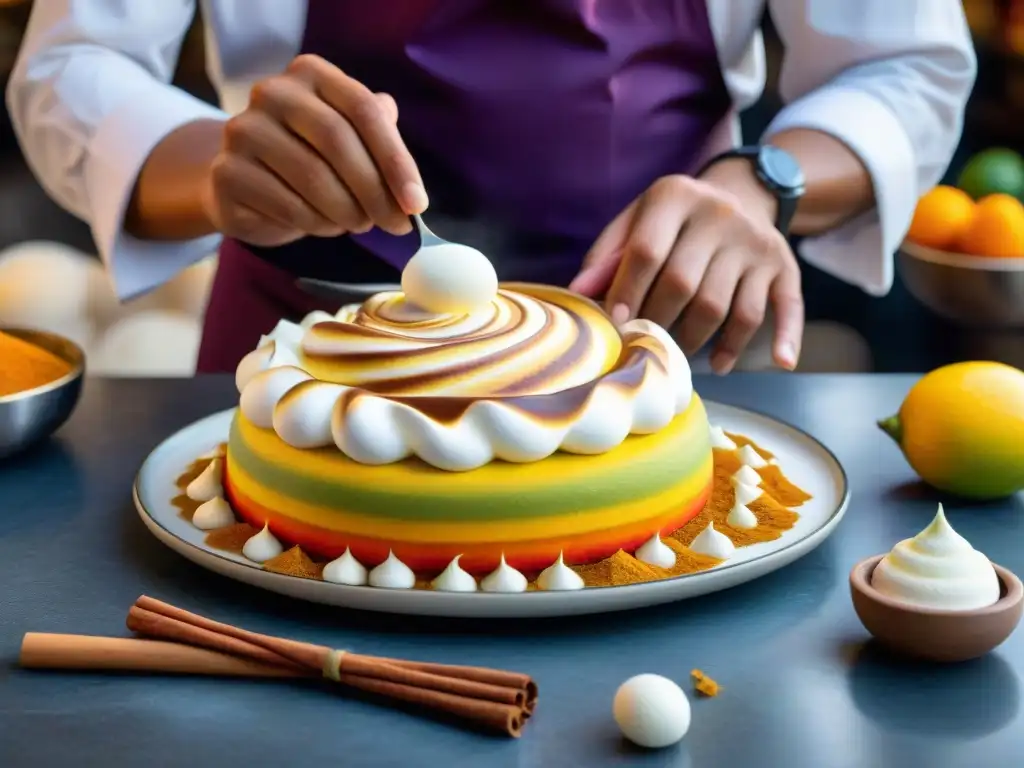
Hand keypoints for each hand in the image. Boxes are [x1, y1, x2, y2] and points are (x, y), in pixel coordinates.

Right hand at [201, 54, 427, 246]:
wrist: (245, 182)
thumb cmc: (309, 159)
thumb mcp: (349, 142)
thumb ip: (379, 146)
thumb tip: (411, 188)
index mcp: (310, 74)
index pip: (363, 110)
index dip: (396, 160)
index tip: (417, 203)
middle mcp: (272, 93)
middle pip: (338, 141)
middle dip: (375, 192)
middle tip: (395, 225)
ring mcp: (243, 130)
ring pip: (314, 177)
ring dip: (347, 212)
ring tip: (357, 222)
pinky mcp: (227, 173)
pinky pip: (288, 205)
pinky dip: (317, 225)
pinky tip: (325, 226)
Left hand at [569, 166, 802, 372]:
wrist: (740, 194)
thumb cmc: (672, 221)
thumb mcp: (637, 221)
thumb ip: (608, 255)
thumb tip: (578, 294)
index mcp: (675, 197)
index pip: (646, 251)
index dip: (627, 292)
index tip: (615, 326)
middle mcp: (720, 214)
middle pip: (683, 285)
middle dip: (658, 323)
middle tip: (643, 347)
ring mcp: (755, 242)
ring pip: (722, 307)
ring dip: (696, 342)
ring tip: (676, 358)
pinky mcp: (784, 264)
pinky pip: (783, 307)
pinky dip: (782, 338)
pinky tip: (774, 362)